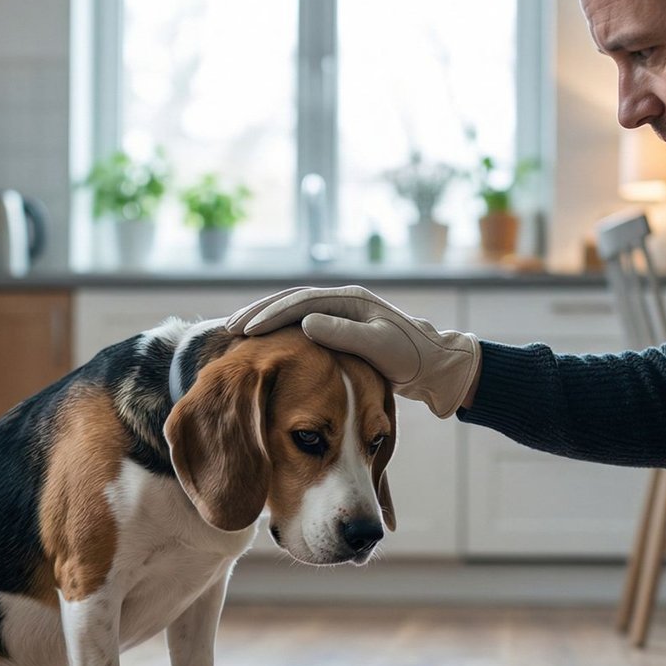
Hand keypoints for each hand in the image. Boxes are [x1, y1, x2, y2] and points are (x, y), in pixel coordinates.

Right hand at [225, 285, 480, 417]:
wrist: (434, 365)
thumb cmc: (410, 357)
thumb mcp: (379, 347)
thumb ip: (343, 335)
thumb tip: (305, 324)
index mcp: (349, 300)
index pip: (301, 302)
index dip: (271, 314)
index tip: (247, 329)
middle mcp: (342, 302)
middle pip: (291, 300)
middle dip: (259, 312)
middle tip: (230, 327)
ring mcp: (341, 314)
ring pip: (293, 312)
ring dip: (266, 319)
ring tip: (238, 332)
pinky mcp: (340, 329)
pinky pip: (301, 325)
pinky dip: (279, 331)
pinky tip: (264, 345)